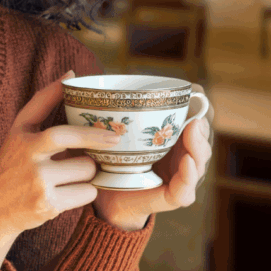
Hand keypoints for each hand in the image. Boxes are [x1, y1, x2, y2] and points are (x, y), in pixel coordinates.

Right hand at [0, 70, 120, 268]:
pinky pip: (86, 192)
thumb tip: (70, 74)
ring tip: (77, 174)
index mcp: (19, 134)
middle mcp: (25, 153)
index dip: (56, 89)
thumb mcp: (19, 135)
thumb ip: (42, 107)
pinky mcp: (48, 205)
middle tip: (115, 139)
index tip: (75, 78)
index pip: (39, 104)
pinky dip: (86, 192)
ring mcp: (37, 180)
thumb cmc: (13, 167)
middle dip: (97, 139)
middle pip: (71, 138)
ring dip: (89, 171)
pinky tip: (72, 192)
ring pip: (85, 168)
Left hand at [92, 84, 212, 230]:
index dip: (198, 103)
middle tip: (193, 113)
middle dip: (201, 123)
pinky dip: (190, 176)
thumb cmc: (100, 158)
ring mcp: (177, 175)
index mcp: (168, 134)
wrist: (99, 198)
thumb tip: (69, 72)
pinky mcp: (170, 197)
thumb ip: (89, 102)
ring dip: (199, 145)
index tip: (193, 89)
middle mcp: (178, 153)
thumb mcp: (98, 128)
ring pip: (199, 160)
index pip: (193, 115)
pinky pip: (186, 189)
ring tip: (192, 130)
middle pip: (201, 136)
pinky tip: (188, 162)